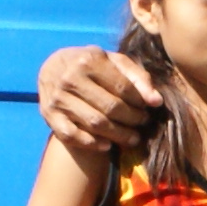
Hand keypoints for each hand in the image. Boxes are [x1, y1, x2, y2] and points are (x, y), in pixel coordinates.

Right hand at [35, 44, 159, 154]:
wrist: (52, 68)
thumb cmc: (90, 64)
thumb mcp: (113, 61)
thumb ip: (137, 77)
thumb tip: (157, 101)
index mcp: (88, 60)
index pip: (123, 87)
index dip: (140, 101)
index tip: (148, 108)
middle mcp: (70, 78)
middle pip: (111, 107)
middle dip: (132, 119)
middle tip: (142, 123)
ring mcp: (58, 99)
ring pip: (95, 124)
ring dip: (118, 135)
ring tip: (132, 138)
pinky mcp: (49, 116)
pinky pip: (73, 136)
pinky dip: (92, 144)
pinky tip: (107, 145)